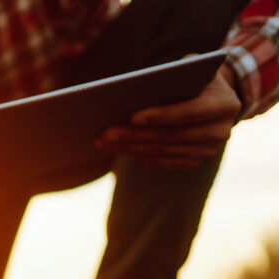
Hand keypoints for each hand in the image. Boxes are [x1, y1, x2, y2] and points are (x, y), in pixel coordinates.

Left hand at [96, 63, 240, 170]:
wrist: (217, 98)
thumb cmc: (196, 77)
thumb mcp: (192, 67)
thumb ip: (174, 74)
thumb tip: (137, 87)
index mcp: (224, 104)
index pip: (189, 113)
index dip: (161, 116)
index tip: (132, 117)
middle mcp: (220, 131)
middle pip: (170, 136)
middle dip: (134, 135)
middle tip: (105, 133)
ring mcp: (208, 150)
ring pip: (162, 151)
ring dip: (129, 147)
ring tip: (104, 141)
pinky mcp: (194, 161)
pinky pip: (162, 161)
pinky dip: (138, 154)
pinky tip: (119, 147)